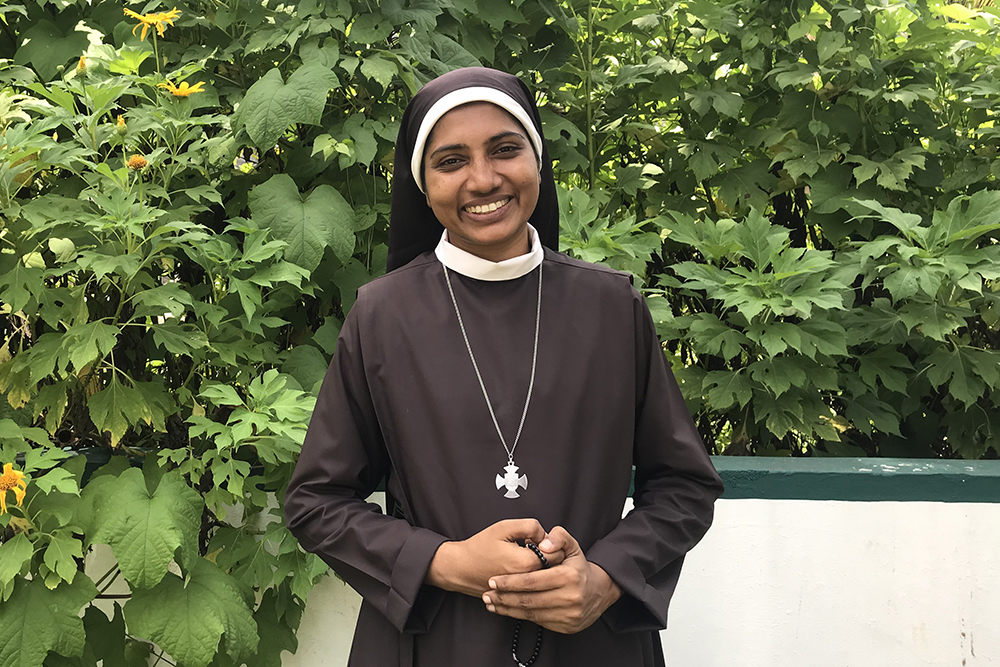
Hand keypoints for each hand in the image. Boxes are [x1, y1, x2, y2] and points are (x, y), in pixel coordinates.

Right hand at [425, 519, 565, 596]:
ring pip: (545, 579)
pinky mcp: (517, 598)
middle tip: (530, 547)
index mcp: (527, 562)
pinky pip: (534, 588)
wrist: (460, 569)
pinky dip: (532, 579)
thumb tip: (546, 535)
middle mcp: (528, 581)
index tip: (538, 539)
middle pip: (554, 568)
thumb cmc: (480, 547)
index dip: (551, 543)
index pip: (557, 554)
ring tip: (523, 558)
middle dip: (548, 556)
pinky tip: (520, 571)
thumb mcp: (504, 527)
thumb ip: (530, 526)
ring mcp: (523, 592)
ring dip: (540, 568)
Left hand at [482, 526, 621, 633]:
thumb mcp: (572, 546)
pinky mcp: (566, 626)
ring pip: (531, 614)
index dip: (510, 582)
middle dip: (504, 597)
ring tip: (492, 602)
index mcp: (569, 576)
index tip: (493, 580)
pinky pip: (538, 622)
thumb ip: (558, 537)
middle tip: (487, 593)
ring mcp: (569, 615)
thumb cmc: (579, 567)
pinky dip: (519, 616)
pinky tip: (507, 610)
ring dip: (508, 609)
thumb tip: (543, 544)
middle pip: (529, 600)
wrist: (600, 591)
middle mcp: (570, 598)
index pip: (532, 581)